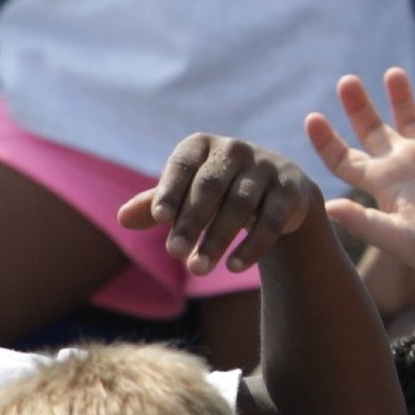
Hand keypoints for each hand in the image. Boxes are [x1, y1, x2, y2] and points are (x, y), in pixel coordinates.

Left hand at [116, 134, 327, 275]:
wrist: (279, 190)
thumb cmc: (219, 192)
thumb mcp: (186, 194)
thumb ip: (156, 204)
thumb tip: (122, 219)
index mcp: (204, 145)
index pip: (183, 165)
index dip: (171, 190)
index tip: (159, 218)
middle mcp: (236, 150)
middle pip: (210, 186)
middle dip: (192, 221)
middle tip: (174, 253)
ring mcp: (267, 167)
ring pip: (240, 204)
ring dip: (217, 239)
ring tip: (197, 269)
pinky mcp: (292, 190)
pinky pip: (272, 220)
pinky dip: (252, 245)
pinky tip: (233, 267)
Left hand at [305, 66, 414, 282]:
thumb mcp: (403, 239)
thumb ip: (368, 223)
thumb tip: (328, 206)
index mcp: (386, 182)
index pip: (345, 159)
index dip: (326, 140)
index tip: (312, 117)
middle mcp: (408, 165)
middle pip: (374, 130)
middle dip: (358, 105)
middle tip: (346, 80)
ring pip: (412, 117)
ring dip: (400, 94)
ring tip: (392, 73)